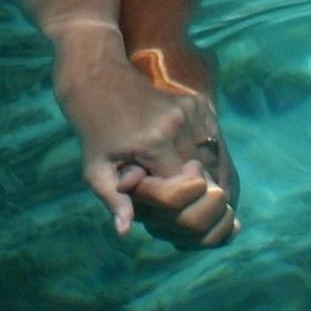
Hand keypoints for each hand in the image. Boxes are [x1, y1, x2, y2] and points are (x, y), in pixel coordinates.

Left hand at [57, 34, 238, 244]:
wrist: (99, 78)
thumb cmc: (94, 131)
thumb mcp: (95, 170)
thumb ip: (113, 201)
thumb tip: (124, 232)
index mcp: (154, 141)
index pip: (184, 189)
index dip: (181, 208)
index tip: (173, 220)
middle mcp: (179, 122)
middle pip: (204, 176)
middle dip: (198, 198)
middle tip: (191, 214)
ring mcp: (192, 108)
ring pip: (215, 159)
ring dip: (211, 181)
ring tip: (201, 199)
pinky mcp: (199, 102)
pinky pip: (216, 142)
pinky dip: (213, 163)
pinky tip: (204, 177)